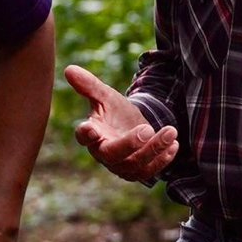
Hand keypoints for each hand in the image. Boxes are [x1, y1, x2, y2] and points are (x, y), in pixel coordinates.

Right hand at [65, 64, 177, 183]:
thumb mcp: (105, 95)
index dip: (86, 134)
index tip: (91, 129)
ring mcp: (120, 166)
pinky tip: (173, 145)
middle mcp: (103, 153)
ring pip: (135, 165)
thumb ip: (89, 85)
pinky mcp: (137, 172)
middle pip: (112, 155)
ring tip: (170, 131)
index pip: (83, 137)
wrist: (132, 125)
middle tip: (147, 128)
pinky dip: (162, 160)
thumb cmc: (114, 111)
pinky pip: (149, 171)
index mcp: (91, 134)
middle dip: (130, 143)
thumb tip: (69, 69)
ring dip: (154, 150)